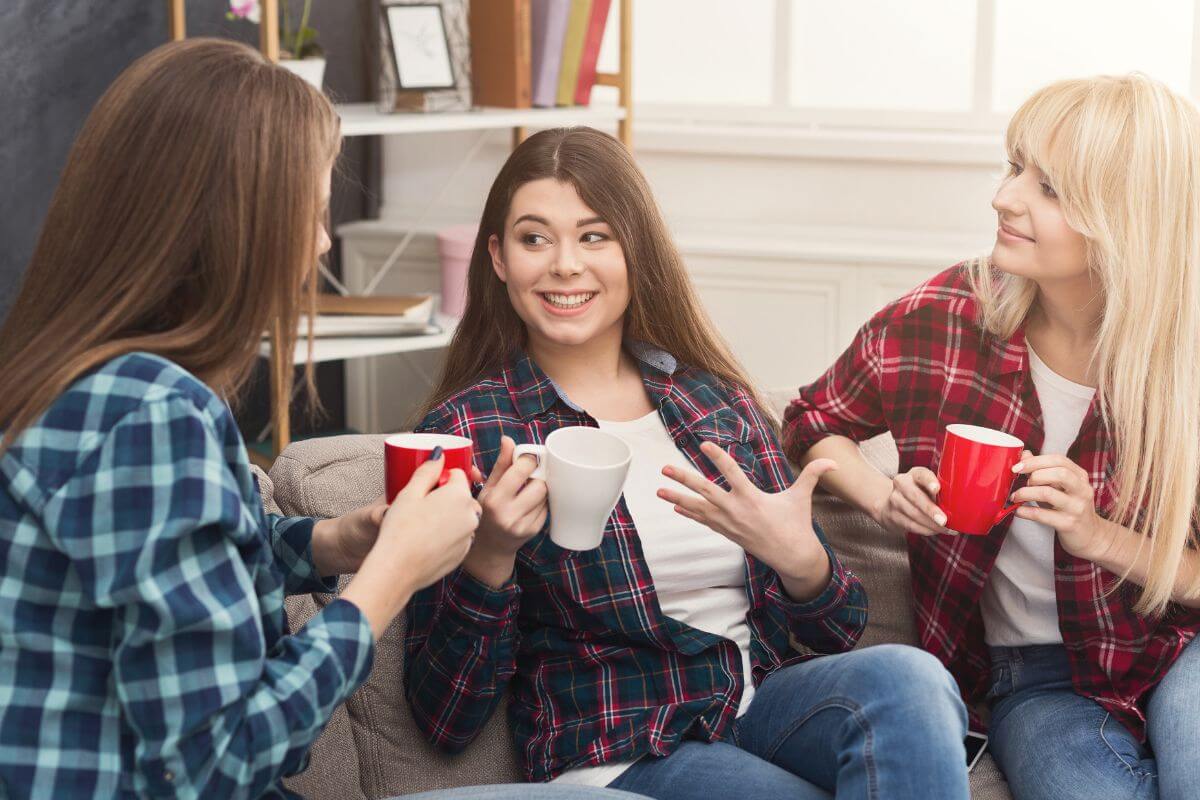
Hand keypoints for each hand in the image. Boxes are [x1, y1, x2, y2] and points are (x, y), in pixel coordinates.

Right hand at [313, 461, 484, 575]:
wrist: (397, 570)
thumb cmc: (400, 530)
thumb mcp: (409, 493)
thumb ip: (428, 471)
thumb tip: (439, 455)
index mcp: (459, 495)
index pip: (458, 475)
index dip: (441, 478)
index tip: (428, 487)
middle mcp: (471, 515)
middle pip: (463, 496)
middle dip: (447, 497)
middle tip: (423, 506)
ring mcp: (469, 536)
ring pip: (462, 517)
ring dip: (449, 516)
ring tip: (424, 524)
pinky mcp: (463, 554)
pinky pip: (459, 536)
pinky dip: (448, 535)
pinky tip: (428, 540)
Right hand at [463, 436, 547, 586]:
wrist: (490, 547)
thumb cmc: (487, 513)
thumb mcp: (488, 487)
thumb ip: (501, 464)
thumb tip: (508, 439)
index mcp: (494, 500)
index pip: (522, 470)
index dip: (529, 460)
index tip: (528, 459)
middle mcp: (508, 515)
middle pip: (539, 484)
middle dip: (536, 477)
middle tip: (529, 477)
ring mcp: (523, 526)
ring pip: (545, 496)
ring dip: (539, 489)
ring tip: (527, 492)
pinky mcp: (534, 531)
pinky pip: (547, 508)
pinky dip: (541, 503)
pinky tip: (529, 505)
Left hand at [657, 441, 836, 599]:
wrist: (791, 557)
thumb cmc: (796, 525)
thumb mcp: (802, 498)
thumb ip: (813, 475)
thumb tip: (832, 461)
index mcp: (752, 498)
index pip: (731, 473)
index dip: (717, 458)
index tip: (703, 445)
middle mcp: (735, 510)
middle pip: (704, 491)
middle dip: (683, 479)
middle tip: (664, 468)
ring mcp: (728, 523)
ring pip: (698, 508)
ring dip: (677, 497)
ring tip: (658, 489)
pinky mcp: (726, 532)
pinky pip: (703, 521)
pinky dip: (689, 513)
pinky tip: (675, 506)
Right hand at [873, 466, 951, 535]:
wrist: (894, 503)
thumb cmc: (920, 493)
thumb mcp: (928, 486)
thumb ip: (942, 490)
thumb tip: (964, 503)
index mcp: (914, 474)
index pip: (922, 474)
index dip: (929, 481)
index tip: (936, 488)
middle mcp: (902, 484)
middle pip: (915, 496)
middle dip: (930, 510)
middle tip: (944, 520)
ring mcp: (895, 499)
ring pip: (913, 514)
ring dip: (931, 524)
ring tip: (945, 529)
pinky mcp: (892, 515)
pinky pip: (910, 525)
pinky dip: (925, 530)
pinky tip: (935, 531)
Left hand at [1009, 451, 1110, 560]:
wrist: (1090, 536)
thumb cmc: (1070, 508)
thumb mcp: (1059, 487)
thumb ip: (1043, 470)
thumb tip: (1025, 455)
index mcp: (1080, 476)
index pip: (1059, 460)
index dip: (1035, 461)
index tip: (1017, 466)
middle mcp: (1082, 490)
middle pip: (1059, 473)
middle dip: (1034, 475)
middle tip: (1022, 483)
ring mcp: (1077, 507)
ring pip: (1048, 493)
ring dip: (1025, 493)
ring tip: (1015, 496)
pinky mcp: (1069, 524)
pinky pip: (1043, 515)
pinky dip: (1026, 511)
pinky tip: (1018, 511)